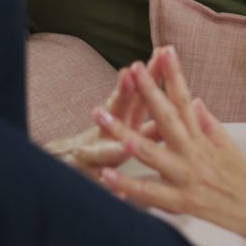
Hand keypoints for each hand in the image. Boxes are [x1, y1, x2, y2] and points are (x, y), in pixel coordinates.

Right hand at [43, 59, 160, 180]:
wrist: (65, 163)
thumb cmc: (106, 141)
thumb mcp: (130, 124)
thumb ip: (152, 112)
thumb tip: (181, 96)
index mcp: (124, 118)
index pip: (138, 92)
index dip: (149, 74)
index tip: (161, 53)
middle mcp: (106, 130)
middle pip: (116, 109)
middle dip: (125, 92)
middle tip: (131, 73)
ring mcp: (94, 153)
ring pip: (105, 149)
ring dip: (116, 146)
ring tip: (129, 144)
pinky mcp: (87, 178)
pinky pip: (99, 185)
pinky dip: (107, 188)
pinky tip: (118, 192)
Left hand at [97, 47, 245, 238]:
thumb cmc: (243, 180)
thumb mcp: (228, 146)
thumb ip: (209, 122)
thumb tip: (196, 100)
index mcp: (201, 137)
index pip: (186, 98)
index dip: (175, 73)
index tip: (165, 49)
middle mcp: (192, 152)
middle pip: (166, 117)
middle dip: (148, 91)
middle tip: (132, 69)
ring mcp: (186, 176)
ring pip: (150, 153)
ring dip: (126, 134)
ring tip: (105, 118)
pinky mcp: (181, 201)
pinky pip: (149, 193)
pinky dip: (127, 185)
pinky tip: (107, 176)